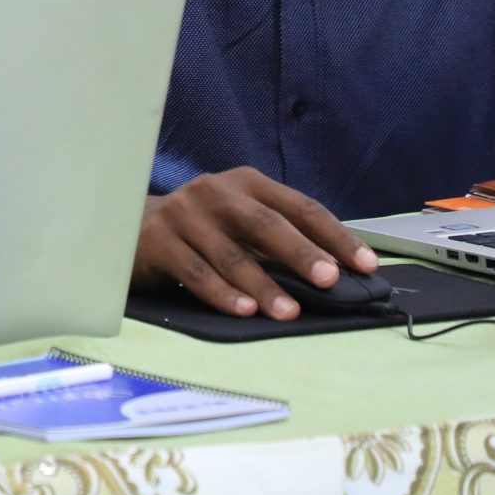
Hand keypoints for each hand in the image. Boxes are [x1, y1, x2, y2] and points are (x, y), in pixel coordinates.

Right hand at [131, 166, 378, 319]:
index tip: (366, 264)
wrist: (129, 227)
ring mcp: (183, 214)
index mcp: (245, 183)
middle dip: (300, 253)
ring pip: (230, 253)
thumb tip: (334, 274)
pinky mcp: (157, 241)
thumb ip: (277, 240)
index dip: (334, 235)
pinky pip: (195, 272)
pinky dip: (222, 293)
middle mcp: (214, 192)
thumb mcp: (239, 222)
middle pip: (265, 223)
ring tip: (288, 311)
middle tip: (329, 280)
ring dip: (263, 285)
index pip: (299, 206)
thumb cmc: (200, 230)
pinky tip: (243, 310)